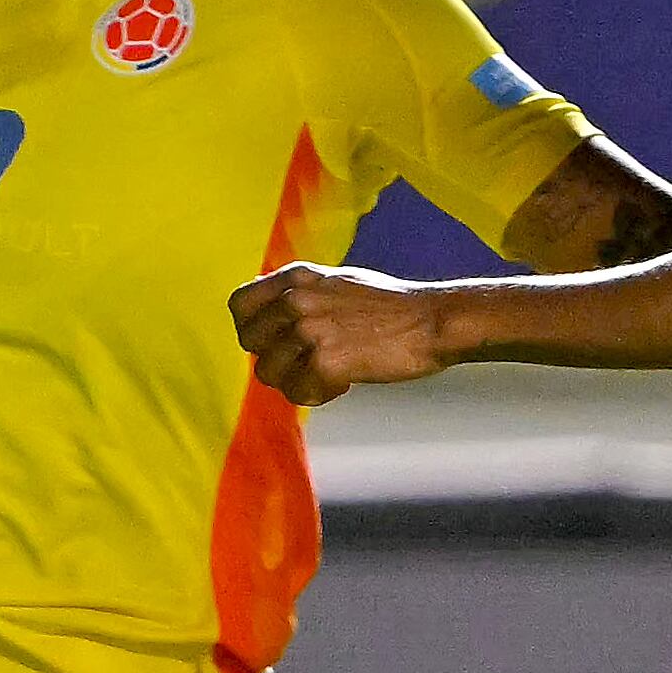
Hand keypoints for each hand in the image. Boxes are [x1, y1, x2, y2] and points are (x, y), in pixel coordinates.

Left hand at [230, 263, 456, 405]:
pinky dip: (319, 395)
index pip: (239, 304)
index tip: (274, 342)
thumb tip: (267, 317)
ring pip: (269, 374)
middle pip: (250, 343)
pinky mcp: (325, 362)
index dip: (252, 329)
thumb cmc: (392, 307)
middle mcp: (296, 299)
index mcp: (297, 277)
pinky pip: (298, 393)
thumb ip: (300, 295)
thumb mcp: (336, 284)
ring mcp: (309, 330)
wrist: (432, 322)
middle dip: (275, 359)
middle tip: (306, 363)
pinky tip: (345, 382)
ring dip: (297, 381)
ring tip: (329, 373)